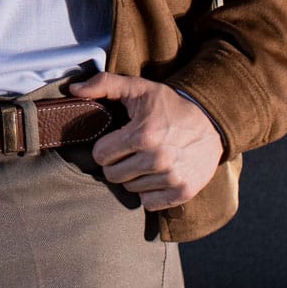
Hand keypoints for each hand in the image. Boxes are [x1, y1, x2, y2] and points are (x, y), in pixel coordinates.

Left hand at [64, 72, 223, 210]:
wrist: (213, 121)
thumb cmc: (170, 106)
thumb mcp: (139, 88)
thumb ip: (104, 84)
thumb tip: (74, 89)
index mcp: (142, 134)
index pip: (101, 155)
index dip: (106, 147)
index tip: (117, 140)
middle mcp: (157, 159)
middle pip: (113, 175)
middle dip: (117, 163)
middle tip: (131, 151)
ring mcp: (171, 177)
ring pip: (130, 189)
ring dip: (134, 177)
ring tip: (147, 160)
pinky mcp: (183, 191)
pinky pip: (148, 203)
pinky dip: (150, 193)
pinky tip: (157, 176)